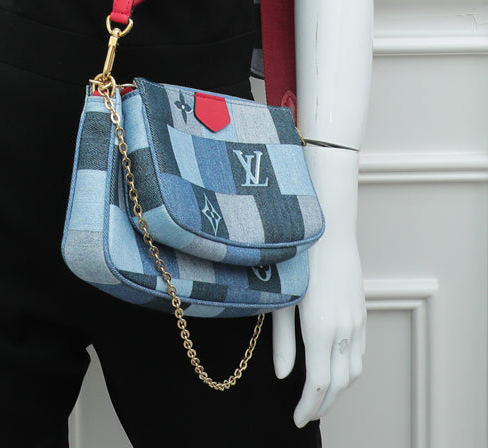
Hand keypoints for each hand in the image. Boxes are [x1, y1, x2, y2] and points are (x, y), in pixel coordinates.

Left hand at [272, 146, 365, 425]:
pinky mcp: (361, 310)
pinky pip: (360, 352)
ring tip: (319, 397)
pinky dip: (349, 369)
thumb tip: (284, 375)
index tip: (296, 420)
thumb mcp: (282, 298)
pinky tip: (336, 368)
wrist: (329, 224)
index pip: (318, 384)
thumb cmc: (296, 255)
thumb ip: (283, 341)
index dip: (308, 407)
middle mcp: (344, 329)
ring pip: (354, 370)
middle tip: (306, 415)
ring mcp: (356, 320)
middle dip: (323, 405)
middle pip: (339, 384)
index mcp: (321, 328)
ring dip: (338, 389)